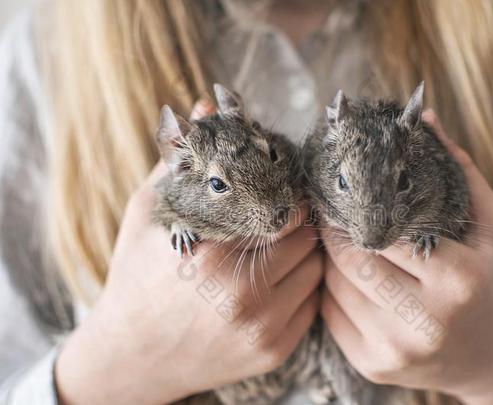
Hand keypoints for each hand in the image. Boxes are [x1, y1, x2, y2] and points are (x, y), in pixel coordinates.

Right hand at [55, 99, 321, 404]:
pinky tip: (275, 279)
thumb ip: (183, 159)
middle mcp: (243, 296)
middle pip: (308, 238)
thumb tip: (209, 105)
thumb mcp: (149, 211)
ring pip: (317, 270)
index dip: (289, 193)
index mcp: (213, 254)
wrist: (132, 355)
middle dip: (298, 222)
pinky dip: (302, 286)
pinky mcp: (275, 351)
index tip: (283, 189)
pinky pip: (314, 303)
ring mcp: (263, 328)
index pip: (286, 208)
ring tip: (277, 247)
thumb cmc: (138, 276)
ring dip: (304, 254)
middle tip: (282, 215)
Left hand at [320, 110, 492, 404]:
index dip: (354, 210)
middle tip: (331, 213)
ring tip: (340, 242)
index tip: (343, 192)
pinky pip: (329, 316)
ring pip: (334, 287)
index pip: (382, 232)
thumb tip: (423, 119)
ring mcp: (395, 349)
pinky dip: (329, 290)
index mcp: (457, 278)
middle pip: (351, 262)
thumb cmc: (491, 280)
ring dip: (329, 260)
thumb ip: (459, 169)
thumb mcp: (491, 223)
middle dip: (334, 234)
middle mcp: (424, 320)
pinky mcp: (373, 365)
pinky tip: (344, 277)